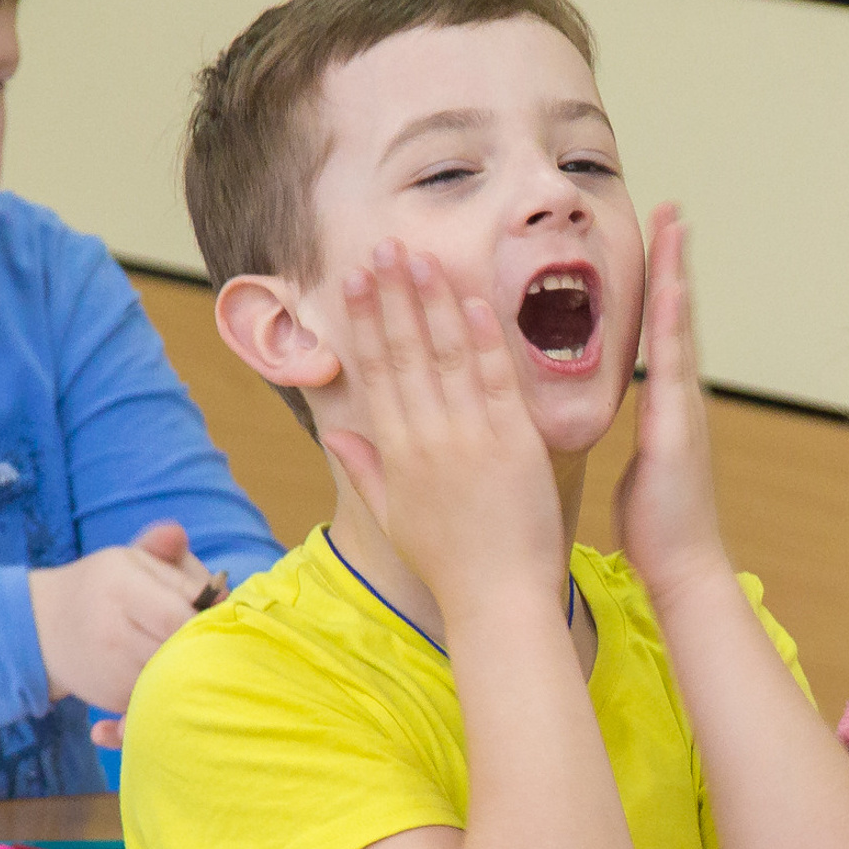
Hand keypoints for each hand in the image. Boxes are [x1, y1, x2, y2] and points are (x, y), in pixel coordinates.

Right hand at [31, 524, 214, 728]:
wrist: (44, 626)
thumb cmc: (101, 586)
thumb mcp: (131, 559)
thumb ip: (167, 554)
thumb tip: (199, 558)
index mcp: (119, 587)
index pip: (178, 615)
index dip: (206, 616)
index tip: (213, 611)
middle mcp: (113, 634)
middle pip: (181, 648)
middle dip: (203, 640)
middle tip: (207, 631)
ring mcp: (112, 672)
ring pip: (175, 674)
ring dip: (190, 663)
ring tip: (185, 646)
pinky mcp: (115, 699)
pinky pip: (162, 693)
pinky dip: (171, 682)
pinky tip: (165, 666)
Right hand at [318, 242, 568, 624]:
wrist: (498, 602)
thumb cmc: (450, 565)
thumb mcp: (394, 519)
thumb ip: (365, 470)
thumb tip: (333, 434)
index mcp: (396, 454)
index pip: (376, 372)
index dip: (365, 321)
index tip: (356, 279)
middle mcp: (428, 439)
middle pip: (405, 353)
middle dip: (392, 296)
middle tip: (382, 247)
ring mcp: (471, 439)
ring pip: (447, 357)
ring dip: (433, 302)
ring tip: (420, 257)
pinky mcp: (515, 445)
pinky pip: (497, 381)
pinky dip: (484, 340)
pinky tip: (472, 301)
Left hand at [612, 209, 729, 610]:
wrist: (684, 566)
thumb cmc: (656, 526)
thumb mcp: (636, 466)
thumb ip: (631, 435)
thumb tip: (616, 422)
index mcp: (664, 404)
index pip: (658, 331)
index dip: (658, 283)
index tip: (653, 238)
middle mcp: (680, 396)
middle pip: (676, 314)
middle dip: (673, 259)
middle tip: (670, 207)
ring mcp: (685, 406)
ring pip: (680, 326)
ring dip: (678, 273)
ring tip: (674, 224)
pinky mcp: (680, 423)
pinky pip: (675, 363)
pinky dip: (676, 322)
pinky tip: (673, 287)